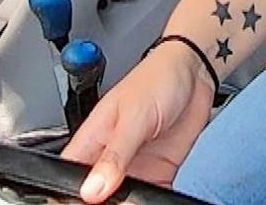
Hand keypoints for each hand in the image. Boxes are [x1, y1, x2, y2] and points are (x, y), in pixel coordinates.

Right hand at [60, 43, 216, 202]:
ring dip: (129, 203)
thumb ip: (114, 155)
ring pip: (123, 199)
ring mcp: (135, 166)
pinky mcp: (159, 171)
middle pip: (96, 193)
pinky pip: (152, 196)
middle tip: (117, 203)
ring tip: (137, 202)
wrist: (195, 73)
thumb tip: (92, 190)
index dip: (74, 192)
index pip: (70, 174)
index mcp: (93, 139)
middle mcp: (111, 156)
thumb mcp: (133, 117)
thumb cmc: (157, 79)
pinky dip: (153, 202)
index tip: (86, 202)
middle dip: (103, 203)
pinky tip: (155, 201)